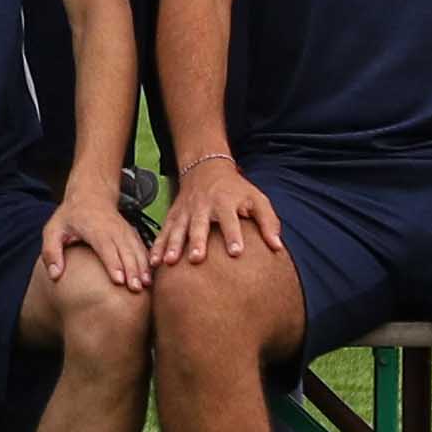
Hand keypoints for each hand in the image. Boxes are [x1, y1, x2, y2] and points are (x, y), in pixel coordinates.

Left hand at [42, 184, 153, 291]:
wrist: (91, 195)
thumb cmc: (70, 216)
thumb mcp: (53, 230)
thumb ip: (51, 252)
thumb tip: (54, 275)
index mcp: (93, 229)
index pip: (105, 247)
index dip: (113, 263)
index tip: (119, 281)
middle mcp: (112, 229)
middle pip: (125, 251)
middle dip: (131, 270)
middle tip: (135, 289)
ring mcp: (124, 231)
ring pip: (136, 250)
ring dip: (142, 267)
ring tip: (145, 285)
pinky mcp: (131, 233)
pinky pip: (142, 248)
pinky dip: (147, 261)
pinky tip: (150, 275)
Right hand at [148, 157, 280, 268]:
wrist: (205, 169)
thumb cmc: (236, 189)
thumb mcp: (257, 199)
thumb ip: (269, 222)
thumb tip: (277, 246)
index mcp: (225, 202)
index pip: (230, 221)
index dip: (233, 236)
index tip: (236, 253)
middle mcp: (203, 207)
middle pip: (199, 226)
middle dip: (197, 242)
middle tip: (197, 259)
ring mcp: (186, 211)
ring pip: (177, 229)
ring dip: (173, 245)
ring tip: (170, 262)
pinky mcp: (174, 215)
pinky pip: (164, 231)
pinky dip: (158, 246)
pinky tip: (154, 262)